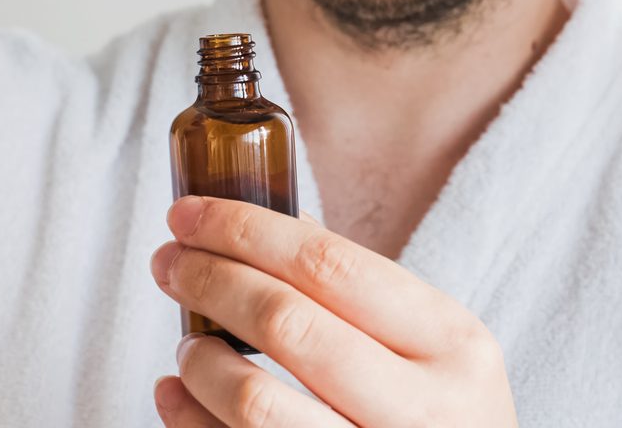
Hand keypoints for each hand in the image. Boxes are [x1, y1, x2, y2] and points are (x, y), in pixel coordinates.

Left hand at [150, 196, 518, 426]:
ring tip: (189, 343)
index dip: (246, 231)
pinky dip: (191, 419)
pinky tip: (178, 394)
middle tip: (170, 261)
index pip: (330, 265)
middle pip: (287, 321)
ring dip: (202, 360)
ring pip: (255, 402)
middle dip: (210, 280)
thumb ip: (363, 291)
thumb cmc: (445, 411)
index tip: (190, 215)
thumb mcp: (437, 345)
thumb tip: (271, 228)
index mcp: (451, 342)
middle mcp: (423, 407)